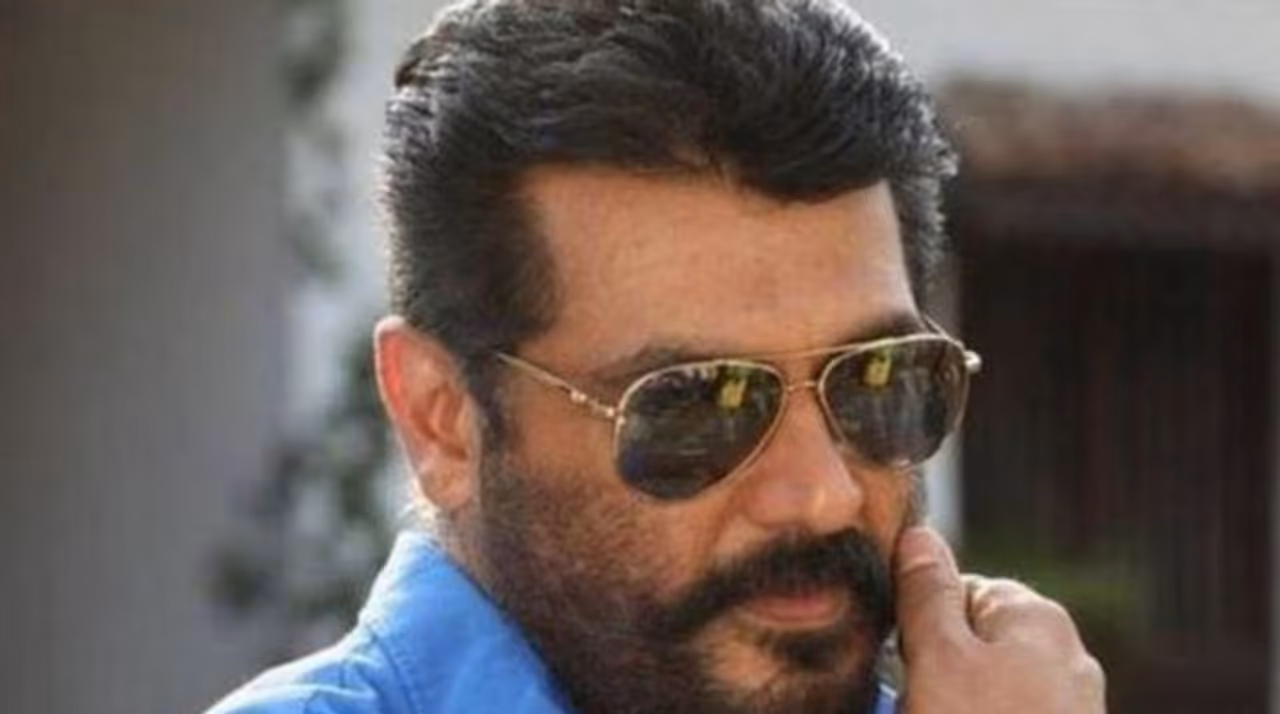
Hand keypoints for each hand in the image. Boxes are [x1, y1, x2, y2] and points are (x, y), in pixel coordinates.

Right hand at [894, 527, 1105, 712]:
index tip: (902, 661)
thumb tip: (919, 535)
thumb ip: (928, 597)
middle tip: (921, 703)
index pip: (959, 589)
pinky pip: (1012, 711)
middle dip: (942, 670)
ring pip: (993, 687)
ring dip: (962, 701)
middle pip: (976, 643)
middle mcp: (1068, 654)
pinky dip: (989, 713)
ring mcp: (1076, 705)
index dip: (920, 624)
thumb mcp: (941, 661)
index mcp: (1038, 615)